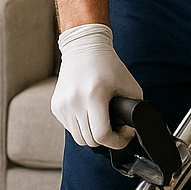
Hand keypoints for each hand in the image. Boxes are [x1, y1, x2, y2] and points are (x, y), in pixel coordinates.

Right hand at [51, 24, 143, 148]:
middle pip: (90, 140)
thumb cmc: (109, 66)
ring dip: (92, 135)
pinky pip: (70, 129)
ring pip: (79, 138)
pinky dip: (81, 126)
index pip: (102, 135)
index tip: (124, 134)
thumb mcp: (130, 85)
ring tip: (102, 122)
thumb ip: (135, 109)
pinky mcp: (55, 107)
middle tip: (116, 128)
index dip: (117, 141)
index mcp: (93, 95)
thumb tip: (132, 131)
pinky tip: (89, 113)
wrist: (84, 48)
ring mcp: (62, 105)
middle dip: (107, 138)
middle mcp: (74, 101)